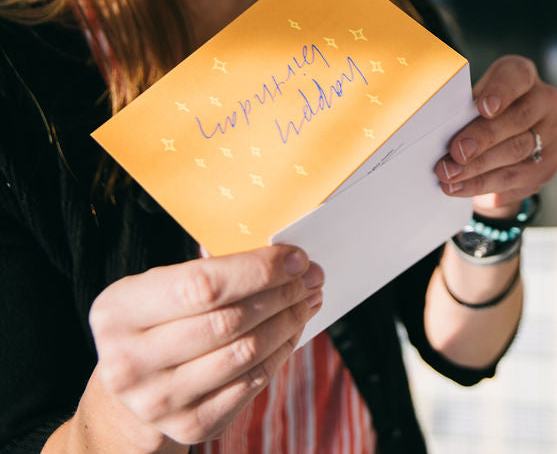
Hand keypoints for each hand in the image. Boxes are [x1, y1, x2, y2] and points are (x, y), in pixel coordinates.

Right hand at [83, 245, 322, 446]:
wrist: (135, 384)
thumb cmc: (160, 319)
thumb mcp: (163, 286)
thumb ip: (212, 269)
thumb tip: (285, 259)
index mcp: (117, 312)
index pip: (202, 285)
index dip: (258, 270)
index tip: (295, 258)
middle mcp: (128, 362)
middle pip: (229, 322)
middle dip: (282, 294)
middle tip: (311, 278)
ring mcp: (157, 401)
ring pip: (245, 354)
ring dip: (288, 322)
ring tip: (306, 300)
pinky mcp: (189, 426)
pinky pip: (251, 383)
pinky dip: (280, 352)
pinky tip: (291, 331)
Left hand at [435, 55, 556, 215]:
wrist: (501, 142)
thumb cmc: (479, 114)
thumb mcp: (472, 103)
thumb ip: (463, 111)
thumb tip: (439, 131)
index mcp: (523, 76)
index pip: (518, 76)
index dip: (501, 91)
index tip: (483, 107)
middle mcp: (544, 101)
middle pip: (518, 119)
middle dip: (484, 137)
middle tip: (456, 152)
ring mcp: (550, 134)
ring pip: (516, 152)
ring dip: (479, 168)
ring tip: (450, 176)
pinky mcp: (547, 165)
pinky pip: (515, 178)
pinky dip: (484, 185)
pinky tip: (461, 188)